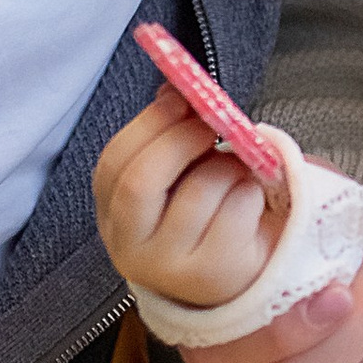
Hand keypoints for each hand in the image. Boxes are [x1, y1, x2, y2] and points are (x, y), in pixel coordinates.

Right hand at [95, 86, 290, 309]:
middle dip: (181, 140)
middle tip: (211, 125)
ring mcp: (167, 267)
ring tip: (236, 170)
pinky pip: (235, 211)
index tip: (181, 97)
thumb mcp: (179, 176)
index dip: (148, 123)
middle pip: (142, 181)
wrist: (235, 274)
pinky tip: (248, 200)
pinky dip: (249, 192)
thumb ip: (171, 134)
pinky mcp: (209, 275)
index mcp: (112, 214)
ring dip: (227, 166)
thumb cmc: (204, 215)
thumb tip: (174, 87)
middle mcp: (129, 246)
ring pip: (197, 192)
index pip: (113, 163)